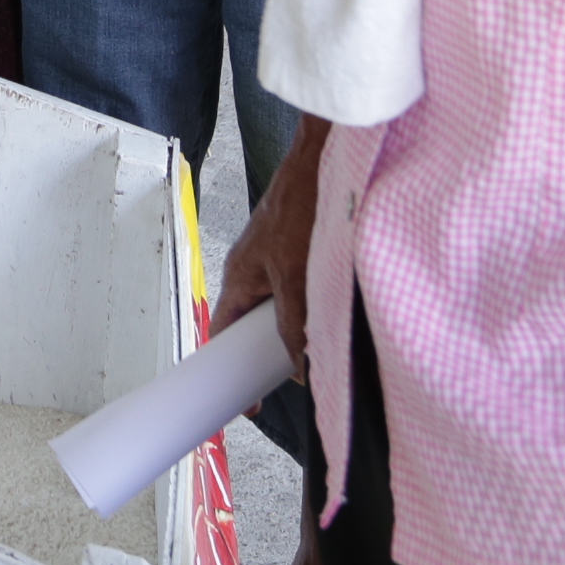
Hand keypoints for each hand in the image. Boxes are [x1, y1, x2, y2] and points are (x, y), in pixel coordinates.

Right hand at [213, 117, 321, 367]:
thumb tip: (301, 369)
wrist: (323, 158)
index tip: (248, 406)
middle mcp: (253, 271)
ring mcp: (277, 260)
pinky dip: (318, 306)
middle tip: (301, 378)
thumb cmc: (300, 204)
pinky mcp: (300, 251)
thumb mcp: (295, 277)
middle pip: (257, 327)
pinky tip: (341, 310)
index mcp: (238, 278)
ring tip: (327, 342)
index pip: (222, 335)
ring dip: (304, 327)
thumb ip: (295, 325)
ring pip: (285, 310)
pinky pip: (304, 291)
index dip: (230, 373)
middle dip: (276, 353)